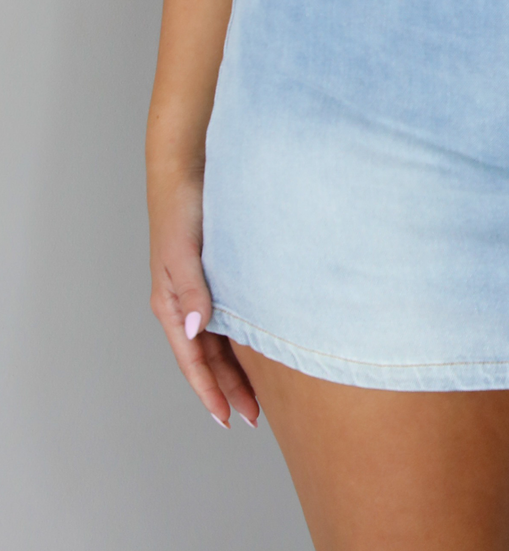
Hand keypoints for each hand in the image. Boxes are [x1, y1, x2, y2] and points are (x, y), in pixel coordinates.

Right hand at [148, 165, 259, 428]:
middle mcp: (184, 302)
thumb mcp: (184, 249)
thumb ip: (192, 289)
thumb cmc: (182, 206)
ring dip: (237, 368)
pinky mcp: (214, 273)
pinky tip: (260, 347)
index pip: (192, 360)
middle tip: (254, 417)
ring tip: (261, 394)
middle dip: (228, 388)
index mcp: (171, 303)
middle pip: (207, 357)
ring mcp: (199, 289)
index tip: (228, 419)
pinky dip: (241, 339)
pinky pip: (228, 318)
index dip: (210, 391)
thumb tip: (195, 329)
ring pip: (219, 341)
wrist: (188, 165)